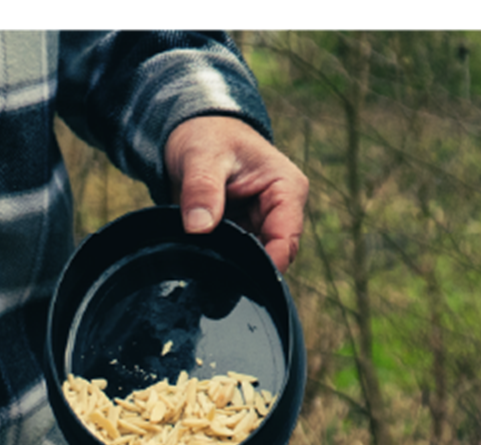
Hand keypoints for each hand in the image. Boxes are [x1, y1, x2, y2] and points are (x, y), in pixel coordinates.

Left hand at [164, 115, 307, 272]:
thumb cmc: (207, 135)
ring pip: (251, 261)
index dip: (267, 264)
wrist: (193, 131)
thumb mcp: (201, 157)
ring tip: (202, 259)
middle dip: (243, 268)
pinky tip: (200, 257)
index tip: (239, 278)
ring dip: (228, 264)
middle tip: (211, 273)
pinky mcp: (240, 232)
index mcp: (286, 188)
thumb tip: (198, 228)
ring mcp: (259, 223)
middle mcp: (279, 210)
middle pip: (270, 257)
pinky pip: (233, 257)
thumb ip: (202, 190)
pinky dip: (217, 259)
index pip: (287, 240)